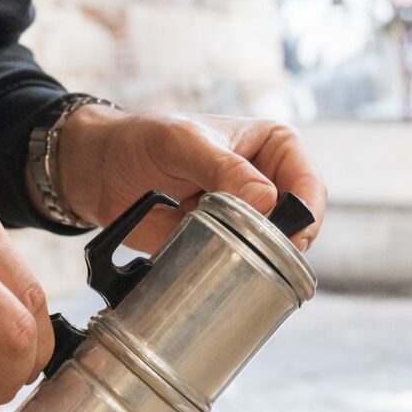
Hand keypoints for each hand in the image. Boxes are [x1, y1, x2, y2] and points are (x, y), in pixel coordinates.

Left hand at [55, 106, 325, 252]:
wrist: (103, 172)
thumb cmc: (144, 141)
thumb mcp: (183, 144)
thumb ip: (224, 169)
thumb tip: (266, 200)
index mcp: (274, 147)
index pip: (308, 185)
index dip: (304, 215)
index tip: (285, 235)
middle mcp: (268, 183)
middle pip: (298, 224)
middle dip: (281, 242)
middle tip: (251, 250)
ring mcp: (247, 217)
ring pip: (273, 248)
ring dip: (255, 257)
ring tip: (224, 252)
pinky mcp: (224, 243)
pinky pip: (242, 263)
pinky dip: (234, 269)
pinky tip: (215, 266)